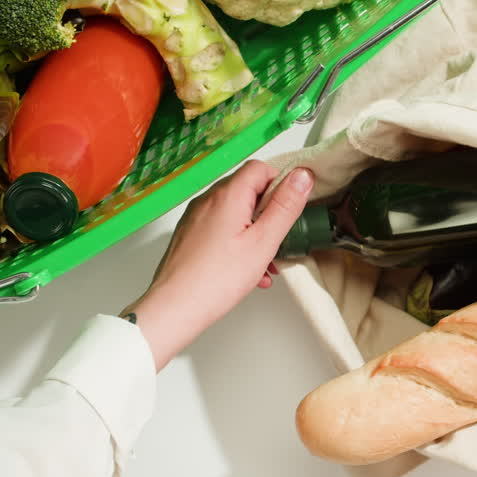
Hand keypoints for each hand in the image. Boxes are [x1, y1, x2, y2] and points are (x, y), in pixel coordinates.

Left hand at [123, 160, 314, 369]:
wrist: (174, 308)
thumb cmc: (216, 279)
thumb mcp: (264, 242)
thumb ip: (285, 206)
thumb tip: (302, 175)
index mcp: (227, 195)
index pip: (260, 168)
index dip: (280, 184)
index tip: (290, 208)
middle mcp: (208, 200)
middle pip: (248, 190)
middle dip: (269, 214)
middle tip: (278, 239)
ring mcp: (196, 218)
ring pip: (236, 213)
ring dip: (255, 232)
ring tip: (264, 262)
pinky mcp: (190, 235)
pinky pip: (221, 229)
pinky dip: (238, 243)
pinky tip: (247, 271)